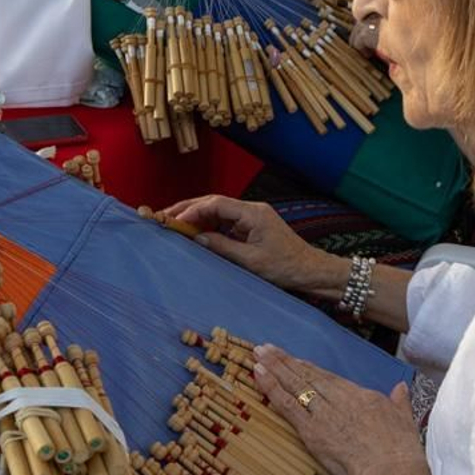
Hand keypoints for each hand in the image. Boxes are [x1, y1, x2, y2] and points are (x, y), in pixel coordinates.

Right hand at [159, 195, 344, 294]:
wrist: (310, 271)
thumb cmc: (285, 267)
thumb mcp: (250, 261)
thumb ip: (222, 247)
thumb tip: (197, 239)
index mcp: (253, 213)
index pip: (216, 204)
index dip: (192, 210)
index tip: (174, 220)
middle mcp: (252, 210)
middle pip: (213, 203)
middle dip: (188, 209)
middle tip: (164, 217)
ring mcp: (251, 217)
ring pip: (217, 211)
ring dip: (195, 217)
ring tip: (173, 223)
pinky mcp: (251, 226)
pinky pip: (224, 221)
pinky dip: (207, 226)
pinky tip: (193, 232)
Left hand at [252, 344, 431, 474]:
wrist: (394, 474)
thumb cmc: (403, 453)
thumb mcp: (405, 421)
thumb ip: (400, 403)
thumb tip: (400, 389)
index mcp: (362, 396)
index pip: (328, 378)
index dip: (307, 368)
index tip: (293, 359)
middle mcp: (340, 400)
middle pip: (307, 377)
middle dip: (285, 361)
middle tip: (265, 348)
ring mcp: (324, 415)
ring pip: (295, 386)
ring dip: (273, 369)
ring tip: (257, 354)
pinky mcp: (312, 432)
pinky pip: (287, 406)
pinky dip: (271, 389)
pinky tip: (258, 376)